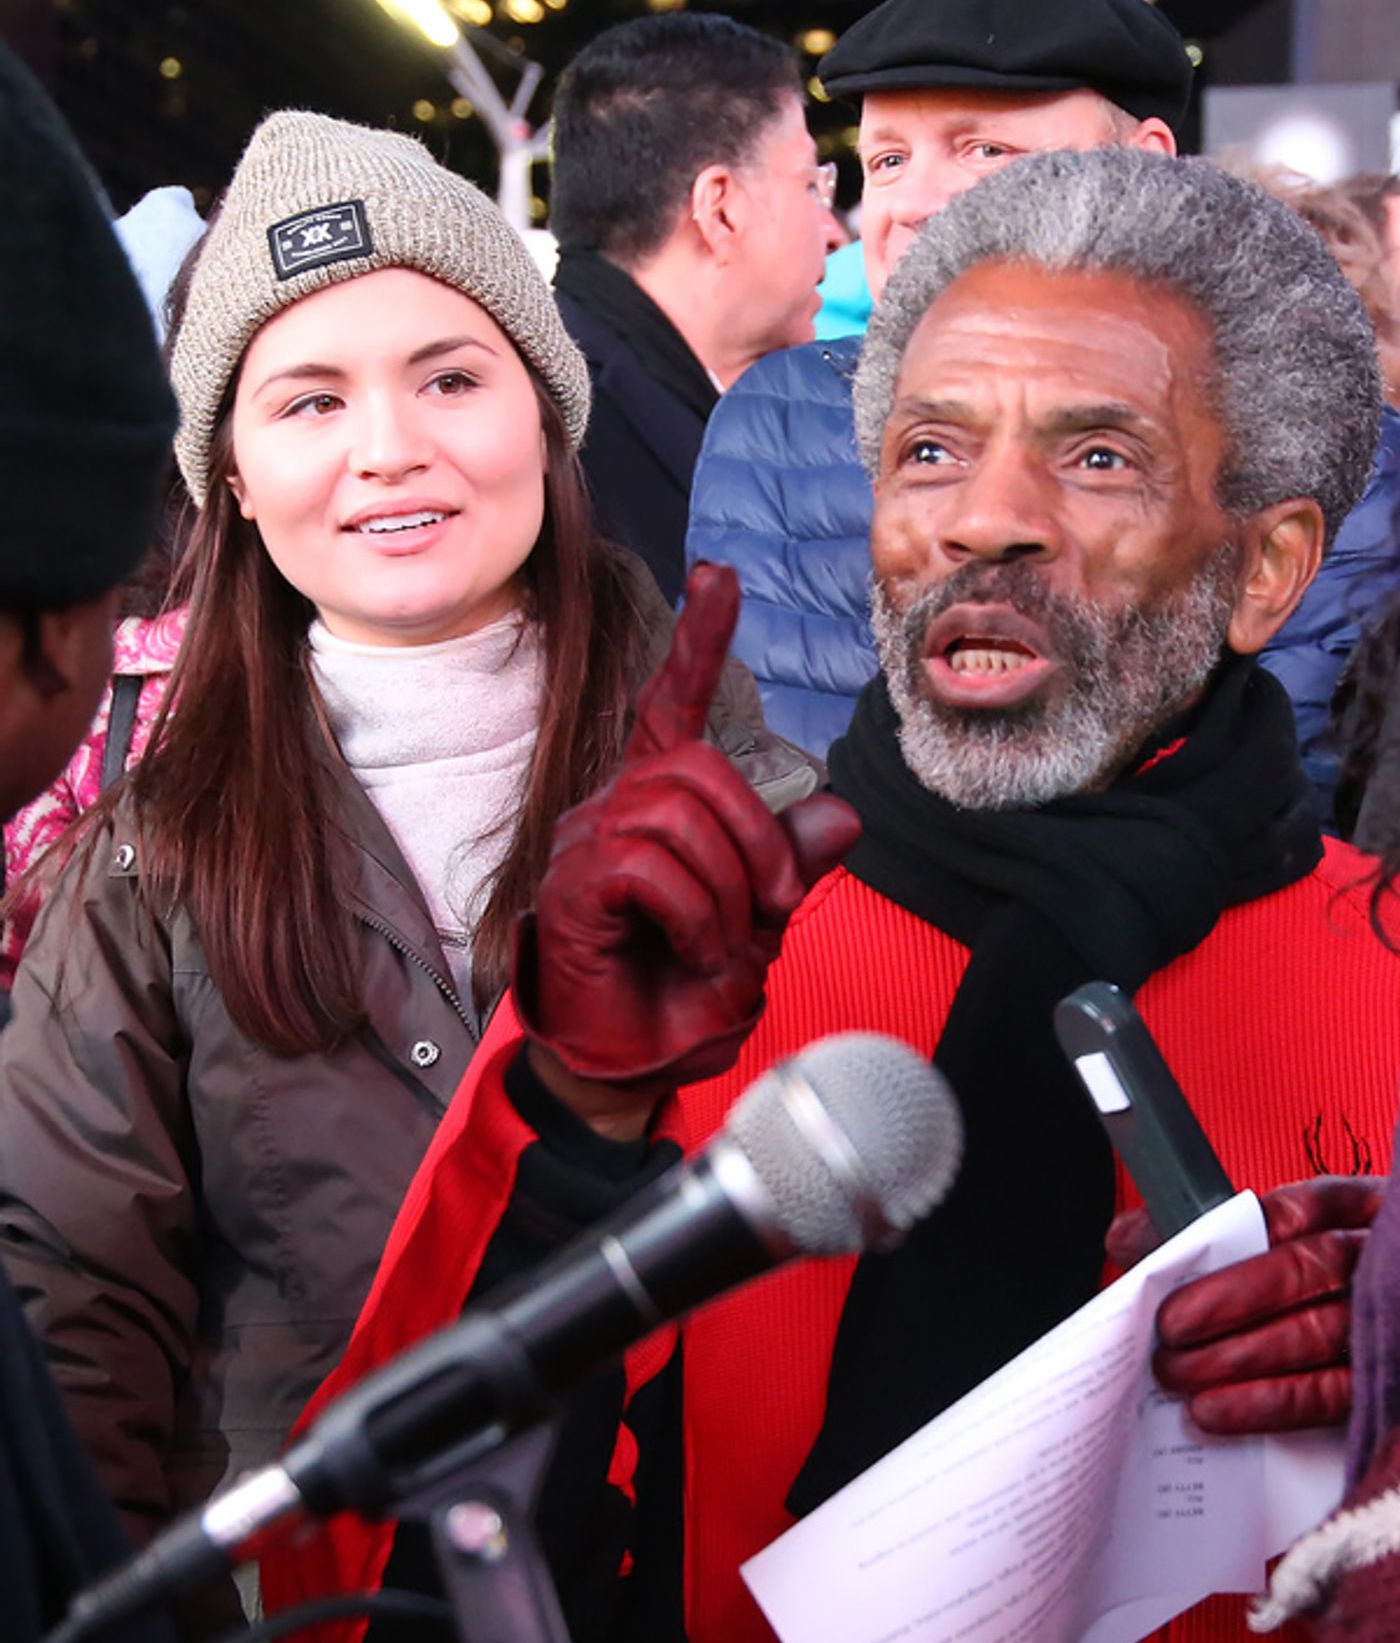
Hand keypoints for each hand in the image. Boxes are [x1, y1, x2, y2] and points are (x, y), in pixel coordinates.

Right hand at [512, 562, 859, 1097]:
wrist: (629, 1068)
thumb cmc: (679, 994)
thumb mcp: (759, 927)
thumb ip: (791, 869)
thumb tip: (840, 816)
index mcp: (659, 805)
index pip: (672, 704)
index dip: (697, 639)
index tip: (719, 575)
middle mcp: (615, 810)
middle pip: (698, 766)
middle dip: (759, 837)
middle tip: (775, 906)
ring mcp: (586, 845)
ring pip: (676, 812)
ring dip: (728, 882)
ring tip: (727, 938)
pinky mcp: (572, 888)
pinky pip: (648, 865)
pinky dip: (695, 913)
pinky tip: (695, 949)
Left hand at [1151, 1177, 1383, 1433]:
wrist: (1360, 1355)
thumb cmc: (1295, 1290)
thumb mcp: (1260, 1247)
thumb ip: (1196, 1236)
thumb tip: (1126, 1239)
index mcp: (1351, 1212)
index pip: (1307, 1205)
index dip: (1248, 1228)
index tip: (1188, 1253)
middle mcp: (1376, 1261)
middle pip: (1313, 1267)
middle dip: (1232, 1297)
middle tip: (1169, 1328)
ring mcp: (1386, 1321)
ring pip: (1322, 1332)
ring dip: (1240, 1356)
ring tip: (1177, 1373)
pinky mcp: (1384, 1382)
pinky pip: (1333, 1395)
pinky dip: (1269, 1404)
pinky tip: (1216, 1410)